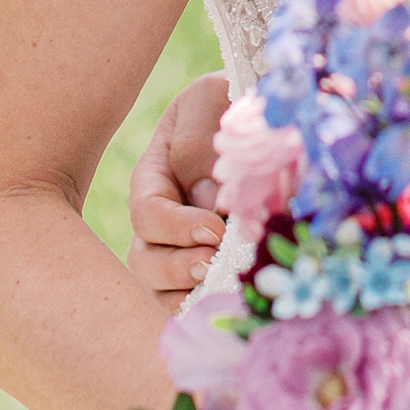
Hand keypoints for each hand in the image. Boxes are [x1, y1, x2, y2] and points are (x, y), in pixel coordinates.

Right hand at [126, 72, 231, 308]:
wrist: (264, 111)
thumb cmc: (230, 100)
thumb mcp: (209, 100)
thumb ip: (197, 143)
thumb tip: (207, 202)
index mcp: (154, 178)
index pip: (147, 213)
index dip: (175, 227)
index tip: (214, 228)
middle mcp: (160, 220)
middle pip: (144, 260)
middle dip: (175, 268)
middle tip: (213, 264)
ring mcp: (180, 248)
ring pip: (162, 290)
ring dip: (187, 294)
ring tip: (221, 285)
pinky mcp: (209, 269)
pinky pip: (193, 304)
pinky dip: (206, 309)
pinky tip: (232, 305)